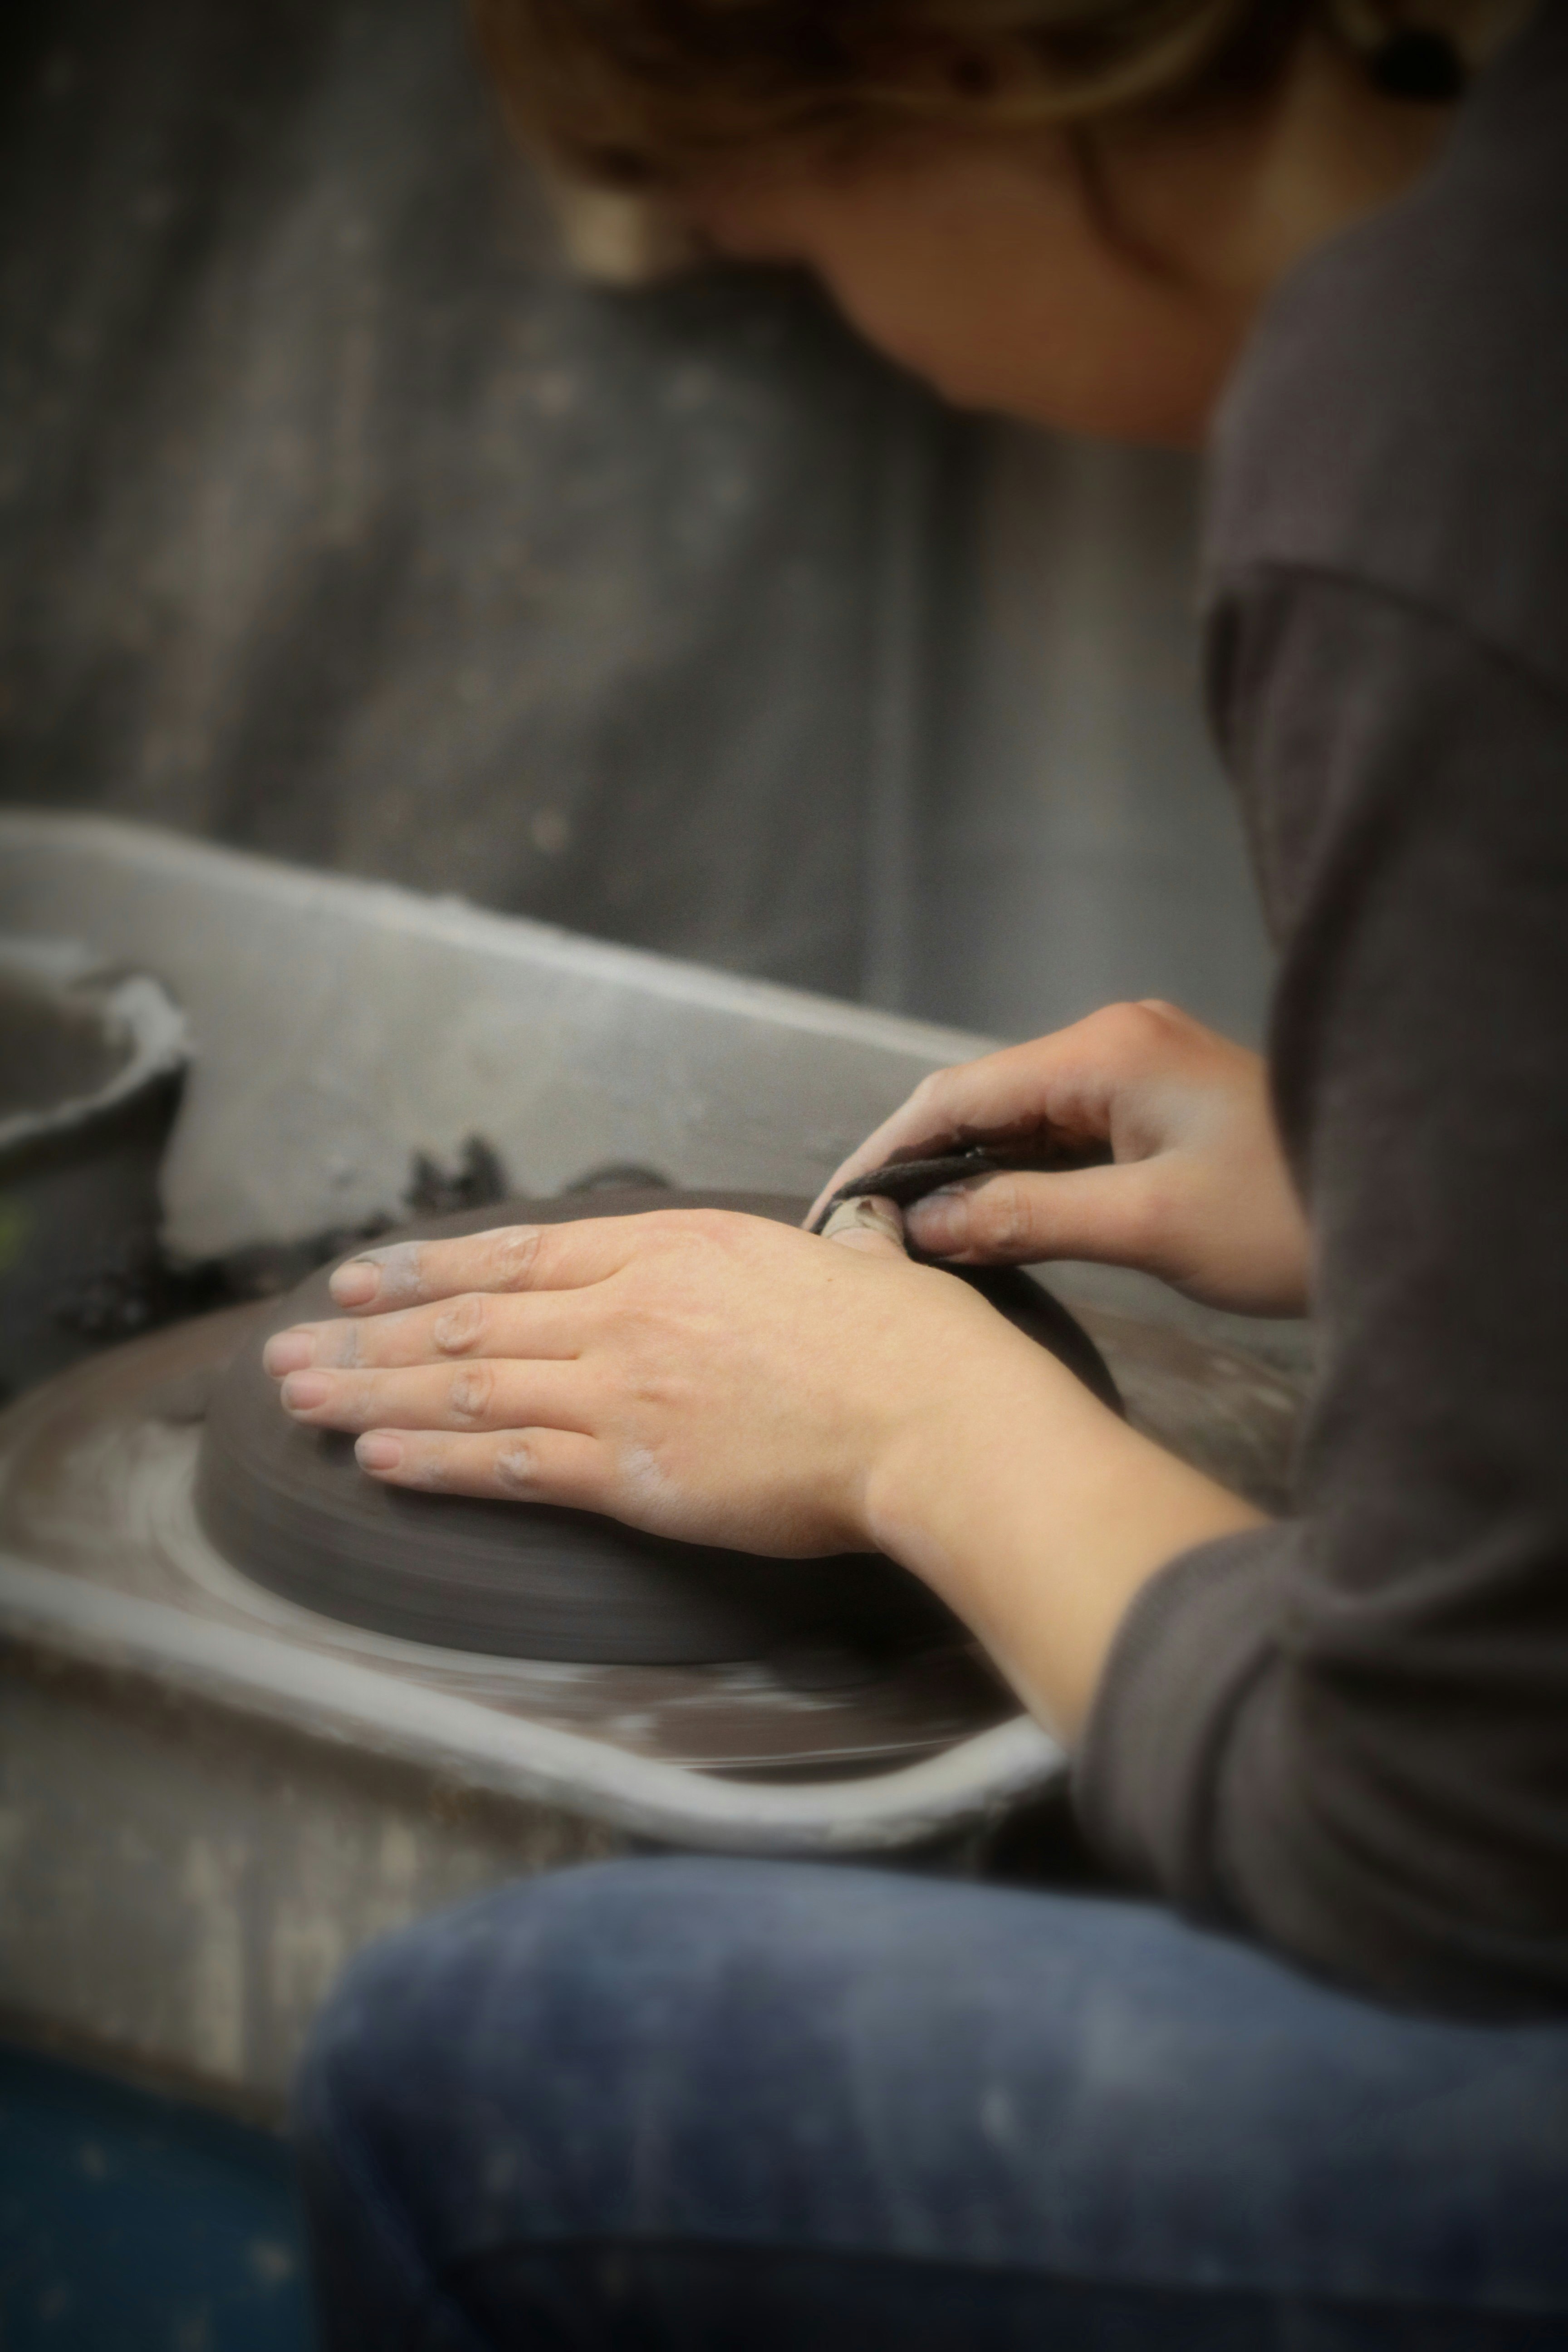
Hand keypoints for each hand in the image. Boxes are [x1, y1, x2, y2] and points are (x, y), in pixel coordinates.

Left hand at [261, 1206, 1058, 1555]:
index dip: (426, 1267)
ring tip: (300, 1399)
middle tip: (291, 1346)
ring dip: (374, 1393)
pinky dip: (436, 1458)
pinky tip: (377, 1458)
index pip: (517, 1255)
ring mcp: (621, 1386)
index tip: (362, 1276)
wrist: (929, 1409)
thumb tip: (855, 1242)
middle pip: (469, 1318)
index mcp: (672, 1247)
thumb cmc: (907, 1340)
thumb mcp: (850, 1261)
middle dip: (370, 1334)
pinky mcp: (631, 1468)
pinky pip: (509, 1461)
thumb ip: (825, 1251)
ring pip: (468, 1384)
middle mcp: (626, 1307)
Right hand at [812, 1001, 1308, 1316]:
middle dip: (918, 1164)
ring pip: (1018, 1119)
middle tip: (863, 1237)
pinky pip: (1059, 1135)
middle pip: (981, 1098)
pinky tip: (984, 1222)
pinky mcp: (1154, 1105)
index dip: (887, 1152)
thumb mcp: (1147, 1227)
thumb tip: (922, 1227)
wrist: (1400, 1205)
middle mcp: (1113, 1041)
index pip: (959, 1093)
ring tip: (908, 1239)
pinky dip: (1016, 1176)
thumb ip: (1025, 1217)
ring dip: (966, 1174)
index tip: (837, 1210)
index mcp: (1106, 1051)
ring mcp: (1136, 1069)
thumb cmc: (1286, 1218)